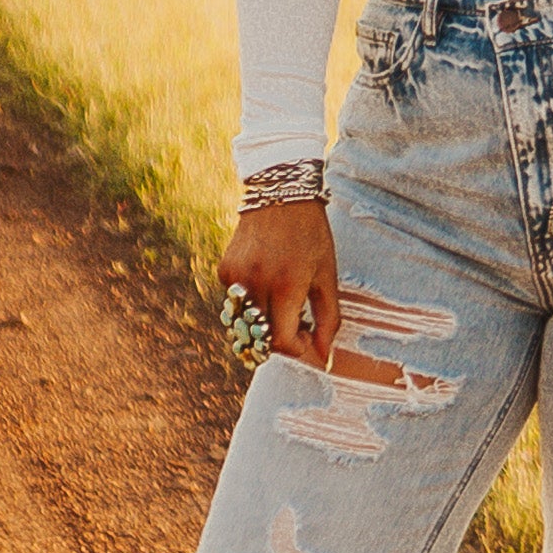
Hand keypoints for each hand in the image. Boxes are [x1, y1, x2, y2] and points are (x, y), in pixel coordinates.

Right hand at [220, 198, 339, 367]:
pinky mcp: (224, 271)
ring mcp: (236, 278)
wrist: (281, 195)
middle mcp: (256, 284)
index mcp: (285, 286)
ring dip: (266, 321)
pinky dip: (254, 301)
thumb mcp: (327, 276)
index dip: (295, 348)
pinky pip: (238, 301)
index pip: (281, 342)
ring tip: (285, 301)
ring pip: (248, 321)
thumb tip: (324, 357)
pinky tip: (268, 279)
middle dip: (283, 337)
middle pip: (263, 335)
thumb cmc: (311, 236)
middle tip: (300, 322)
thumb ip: (327, 320)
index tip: (308, 338)